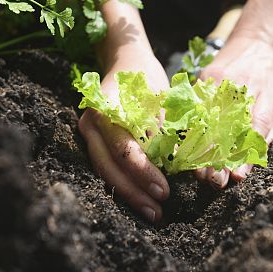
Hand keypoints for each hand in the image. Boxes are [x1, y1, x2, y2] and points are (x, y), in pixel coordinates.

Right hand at [78, 51, 169, 222]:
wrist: (125, 60)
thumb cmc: (147, 78)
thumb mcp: (162, 101)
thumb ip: (167, 132)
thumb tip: (183, 167)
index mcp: (107, 109)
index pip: (124, 148)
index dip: (143, 173)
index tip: (164, 191)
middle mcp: (91, 124)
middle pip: (108, 167)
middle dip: (133, 192)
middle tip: (158, 211)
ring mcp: (88, 134)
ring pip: (104, 172)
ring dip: (128, 194)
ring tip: (152, 212)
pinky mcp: (94, 142)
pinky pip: (105, 168)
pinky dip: (123, 185)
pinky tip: (140, 199)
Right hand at [195, 36, 272, 187]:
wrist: (258, 41)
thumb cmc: (272, 79)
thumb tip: (265, 150)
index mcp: (264, 97)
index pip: (254, 130)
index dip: (245, 155)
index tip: (237, 176)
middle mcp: (242, 89)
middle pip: (228, 129)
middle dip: (219, 158)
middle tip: (213, 181)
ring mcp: (221, 82)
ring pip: (208, 119)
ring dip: (202, 147)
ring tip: (197, 170)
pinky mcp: (206, 76)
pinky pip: (195, 104)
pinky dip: (189, 125)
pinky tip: (184, 144)